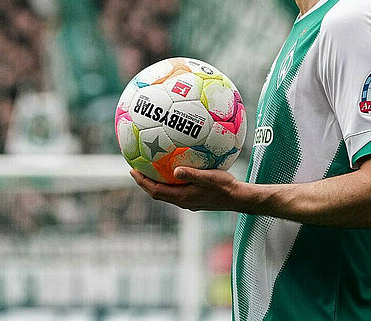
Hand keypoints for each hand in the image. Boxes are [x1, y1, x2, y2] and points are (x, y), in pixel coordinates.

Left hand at [130, 167, 250, 211]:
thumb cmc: (225, 187)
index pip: (155, 191)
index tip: (132, 170)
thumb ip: (192, 174)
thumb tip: (175, 170)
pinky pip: (174, 190)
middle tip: (135, 169)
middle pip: (156, 193)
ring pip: (165, 193)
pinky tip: (171, 172)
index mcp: (182, 197)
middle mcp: (182, 201)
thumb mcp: (209, 177)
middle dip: (144, 182)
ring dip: (154, 183)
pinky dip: (167, 182)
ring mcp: (188, 201)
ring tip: (149, 170)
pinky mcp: (194, 198)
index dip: (142, 182)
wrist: (238, 198)